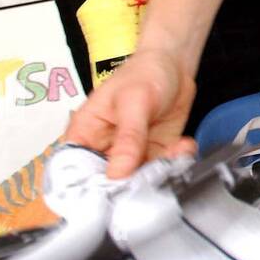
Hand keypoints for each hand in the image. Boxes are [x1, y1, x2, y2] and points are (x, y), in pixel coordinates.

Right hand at [63, 48, 197, 179]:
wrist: (174, 64)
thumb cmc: (143, 74)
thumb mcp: (133, 102)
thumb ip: (128, 137)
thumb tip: (117, 173)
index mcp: (84, 135)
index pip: (76, 172)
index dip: (90, 189)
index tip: (112, 196)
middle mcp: (104, 150)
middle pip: (109, 183)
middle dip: (131, 185)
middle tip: (151, 178)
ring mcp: (130, 154)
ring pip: (139, 180)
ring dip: (158, 174)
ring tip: (173, 154)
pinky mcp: (154, 154)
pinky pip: (162, 169)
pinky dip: (175, 162)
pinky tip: (183, 146)